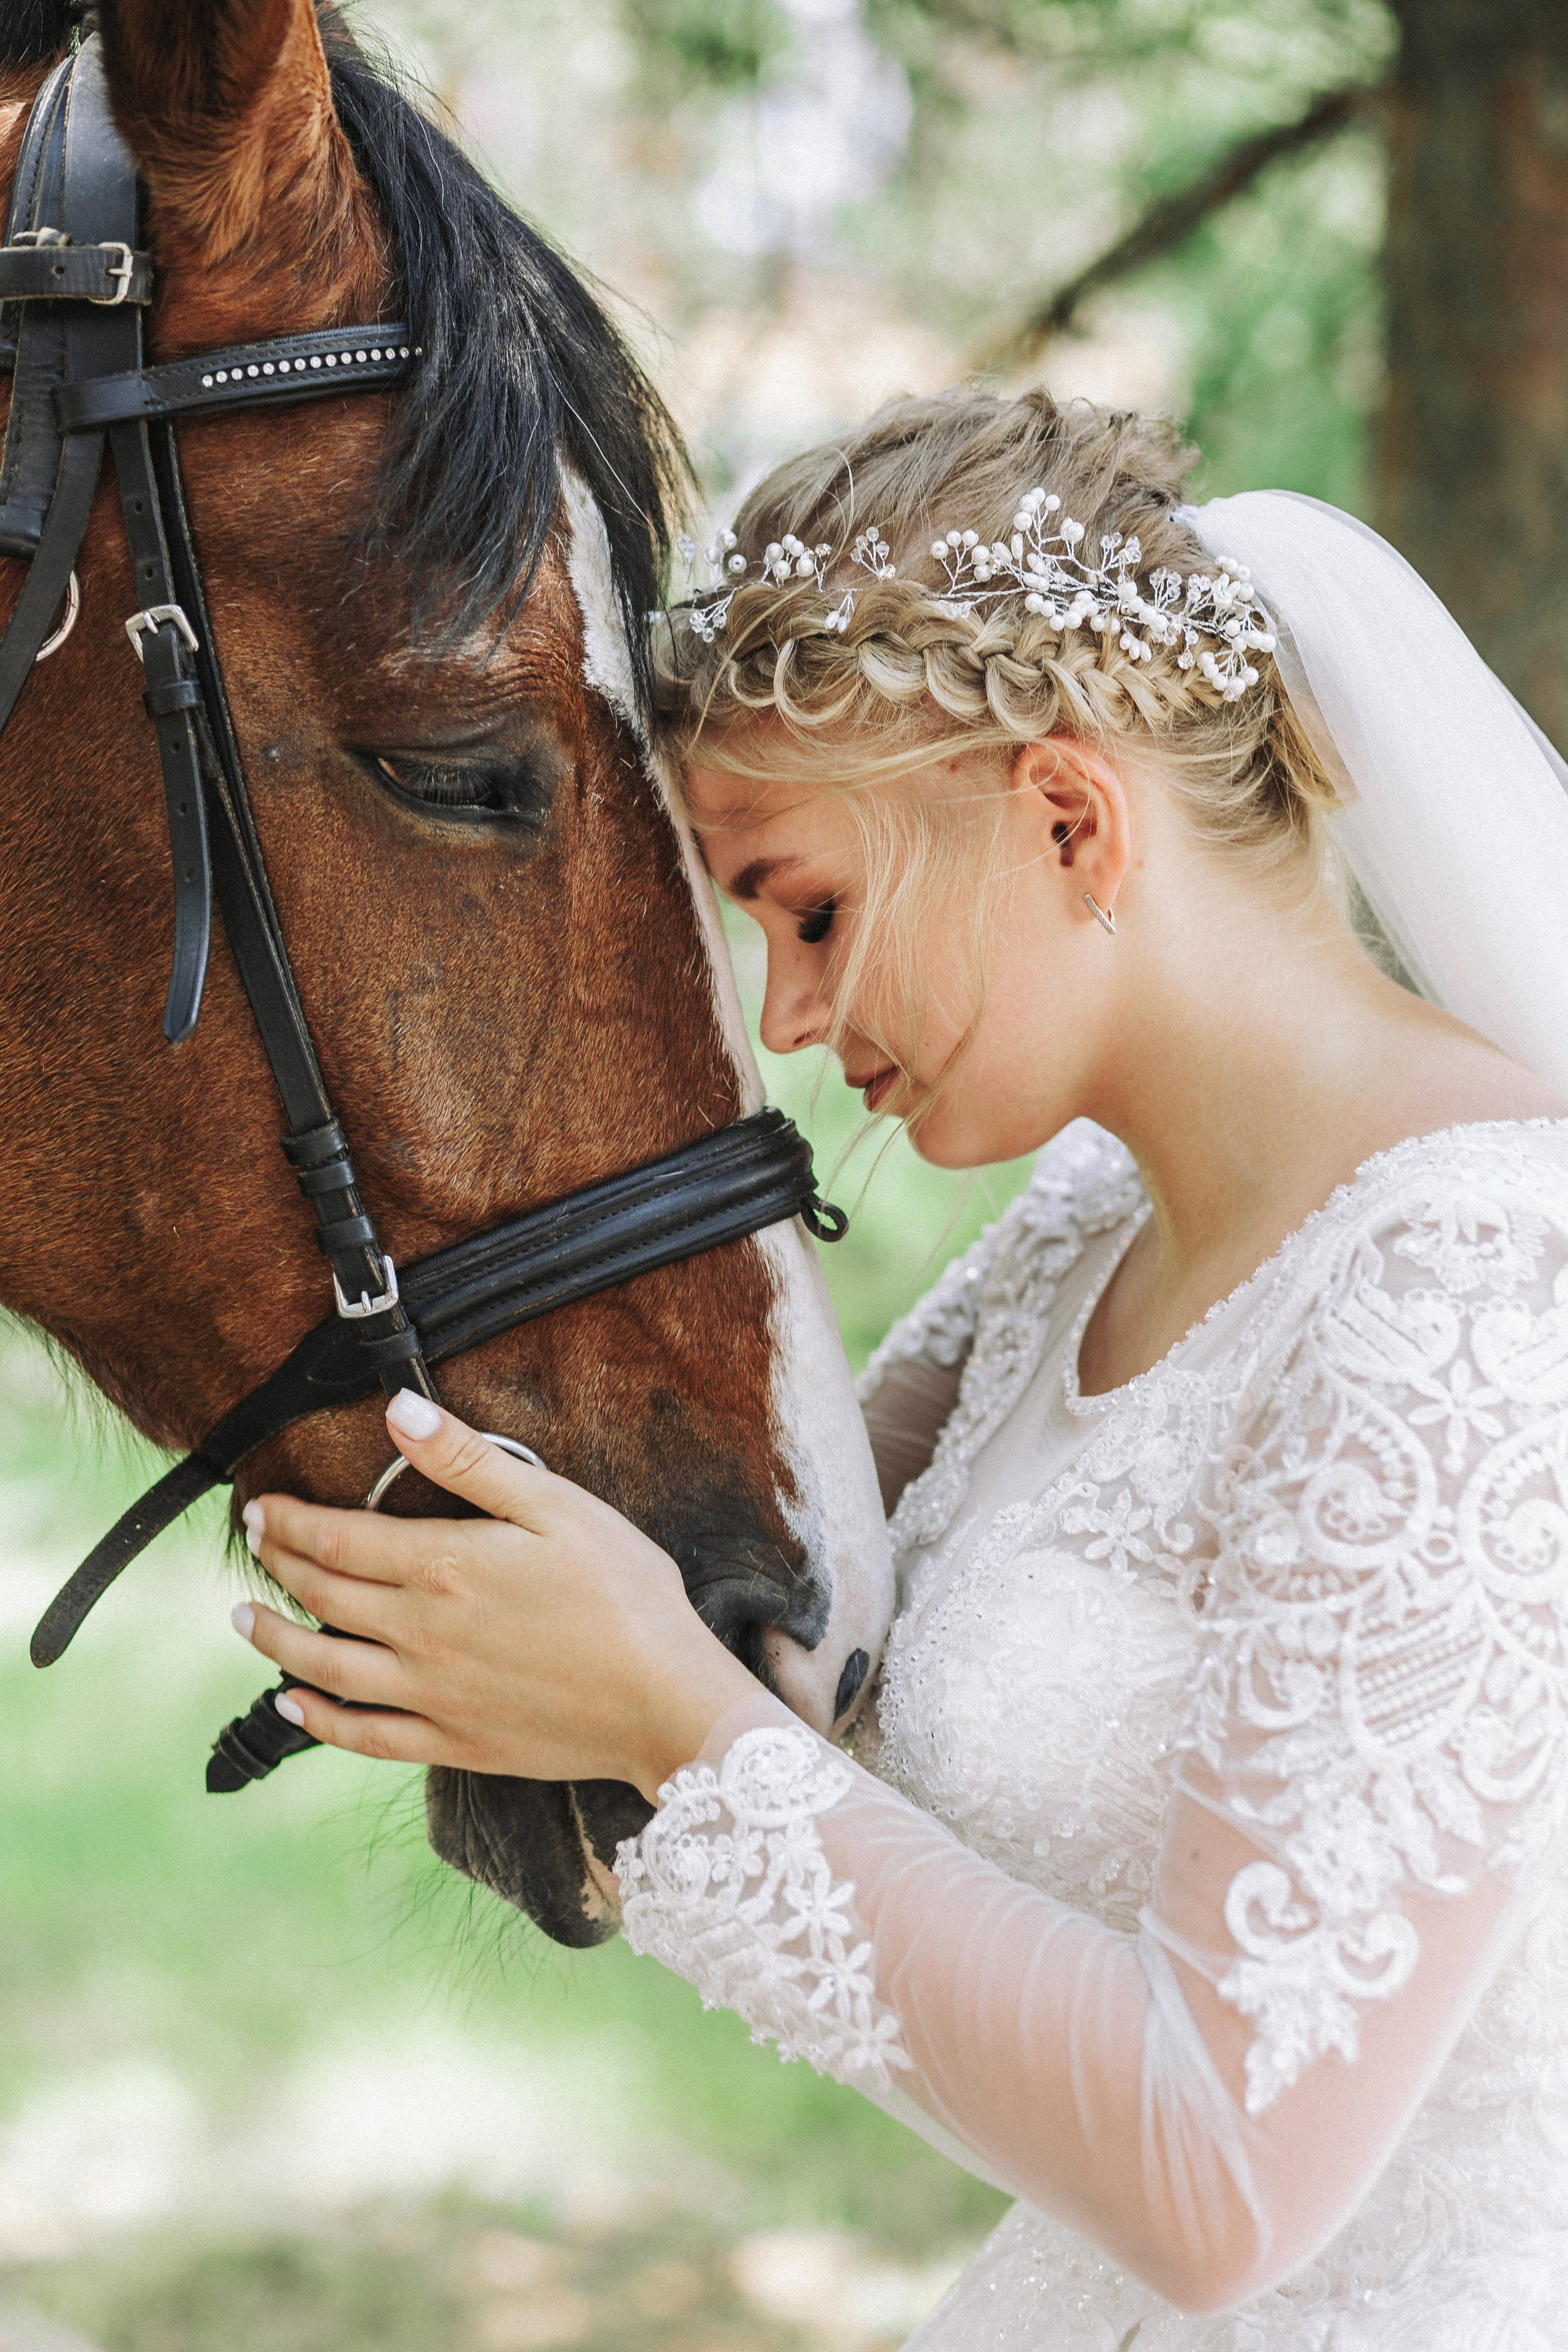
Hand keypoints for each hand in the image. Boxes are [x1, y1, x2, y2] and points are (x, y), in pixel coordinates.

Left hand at [234, 1390, 757, 1801]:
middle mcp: (421, 1633)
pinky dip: (317, 1722)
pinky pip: (363, 1736)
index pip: (338, 1539)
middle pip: (323, 1595)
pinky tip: (290, 1707)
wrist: (663, 1700)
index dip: (291, 1521)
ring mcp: (431, 1695)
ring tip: (240, 1621)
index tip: (261, 1506)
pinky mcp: (453, 1741)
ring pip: (325, 1667)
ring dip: (275, 1641)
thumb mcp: (556, 1507)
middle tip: (253, 1541)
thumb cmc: (624, 1595)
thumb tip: (399, 1410)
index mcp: (444, 1566)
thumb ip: (470, 1460)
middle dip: (279, 1563)